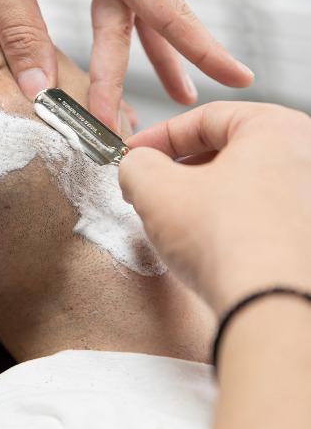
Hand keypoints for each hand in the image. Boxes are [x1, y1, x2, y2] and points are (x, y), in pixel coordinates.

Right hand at [118, 101, 310, 314]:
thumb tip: (137, 167)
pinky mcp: (307, 235)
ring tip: (173, 219)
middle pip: (226, 150)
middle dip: (179, 169)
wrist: (272, 310)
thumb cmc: (229, 242)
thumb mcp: (156, 189)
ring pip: (243, 183)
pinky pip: (260, 213)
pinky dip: (228, 219)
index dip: (157, 136)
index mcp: (278, 128)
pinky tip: (205, 243)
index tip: (134, 154)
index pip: (206, 118)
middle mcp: (307, 158)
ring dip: (201, 196)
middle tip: (149, 188)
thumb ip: (136, 165)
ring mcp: (310, 199)